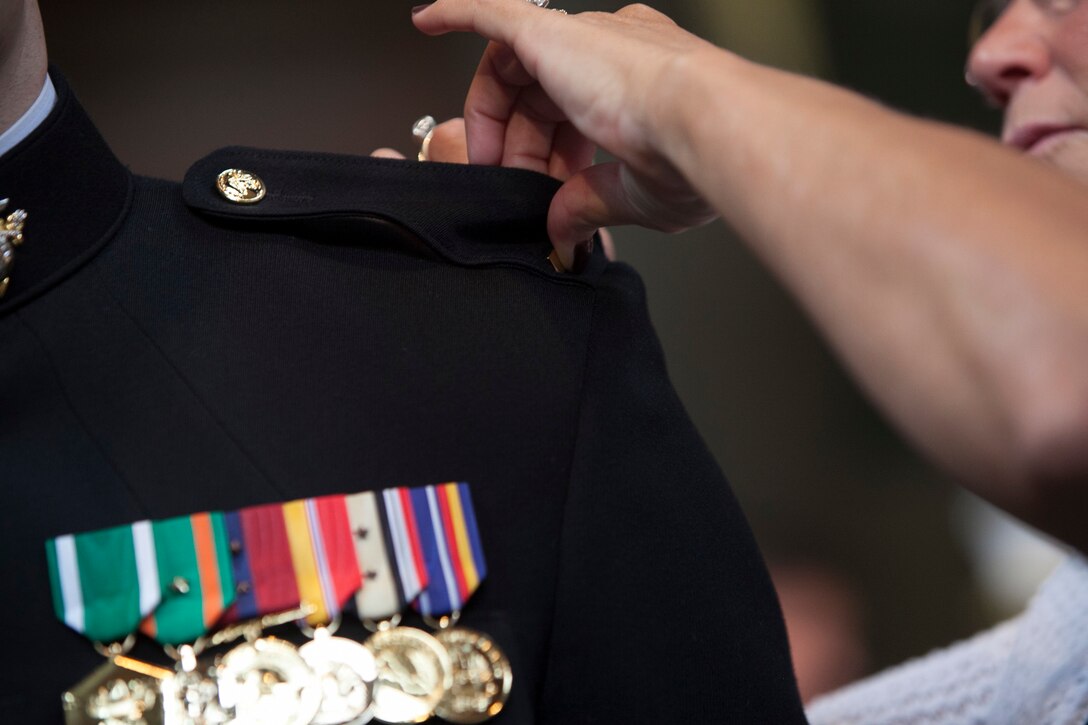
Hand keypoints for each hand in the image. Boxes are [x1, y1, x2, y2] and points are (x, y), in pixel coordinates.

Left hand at [412, 1, 718, 269]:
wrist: (705, 124)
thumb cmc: (693, 158)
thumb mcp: (634, 193)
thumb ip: (590, 202)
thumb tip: (563, 225)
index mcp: (640, 85)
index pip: (576, 115)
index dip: (551, 158)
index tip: (543, 193)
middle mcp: (612, 52)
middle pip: (540, 95)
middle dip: (518, 148)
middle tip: (503, 186)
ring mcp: (582, 38)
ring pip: (513, 65)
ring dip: (488, 115)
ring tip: (475, 159)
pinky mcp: (550, 33)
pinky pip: (490, 11)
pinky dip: (457, 10)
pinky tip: (426, 21)